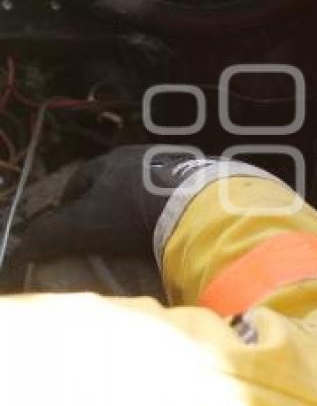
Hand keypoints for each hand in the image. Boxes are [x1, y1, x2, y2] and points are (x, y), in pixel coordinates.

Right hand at [15, 145, 198, 261]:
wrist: (199, 207)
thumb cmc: (133, 212)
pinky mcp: (204, 182)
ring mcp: (177, 166)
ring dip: (140, 210)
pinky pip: (178, 198)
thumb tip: (23, 249)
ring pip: (148, 190)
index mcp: (111, 160)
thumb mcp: (82, 226)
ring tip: (138, 238)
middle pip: (116, 184)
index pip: (80, 181)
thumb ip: (48, 236)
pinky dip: (169, 214)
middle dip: (107, 207)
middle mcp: (144, 156)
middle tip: (104, 236)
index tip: (68, 230)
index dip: (69, 205)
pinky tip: (170, 232)